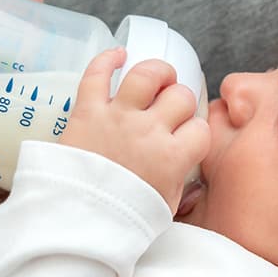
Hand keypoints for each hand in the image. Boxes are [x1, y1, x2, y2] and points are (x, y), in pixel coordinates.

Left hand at [59, 49, 209, 213]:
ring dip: (158, 72)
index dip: (196, 132)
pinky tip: (118, 54)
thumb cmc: (121, 221)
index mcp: (172, 158)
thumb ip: (180, 188)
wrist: (77, 222)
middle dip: (181, 102)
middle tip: (172, 112)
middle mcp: (149, 131)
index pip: (200, 129)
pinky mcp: (87, 112)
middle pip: (180, 96)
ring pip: (147, 75)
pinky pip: (96, 74)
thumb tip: (191, 179)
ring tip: (160, 78)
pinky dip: (107, 60)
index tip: (187, 139)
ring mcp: (118, 117)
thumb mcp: (164, 210)